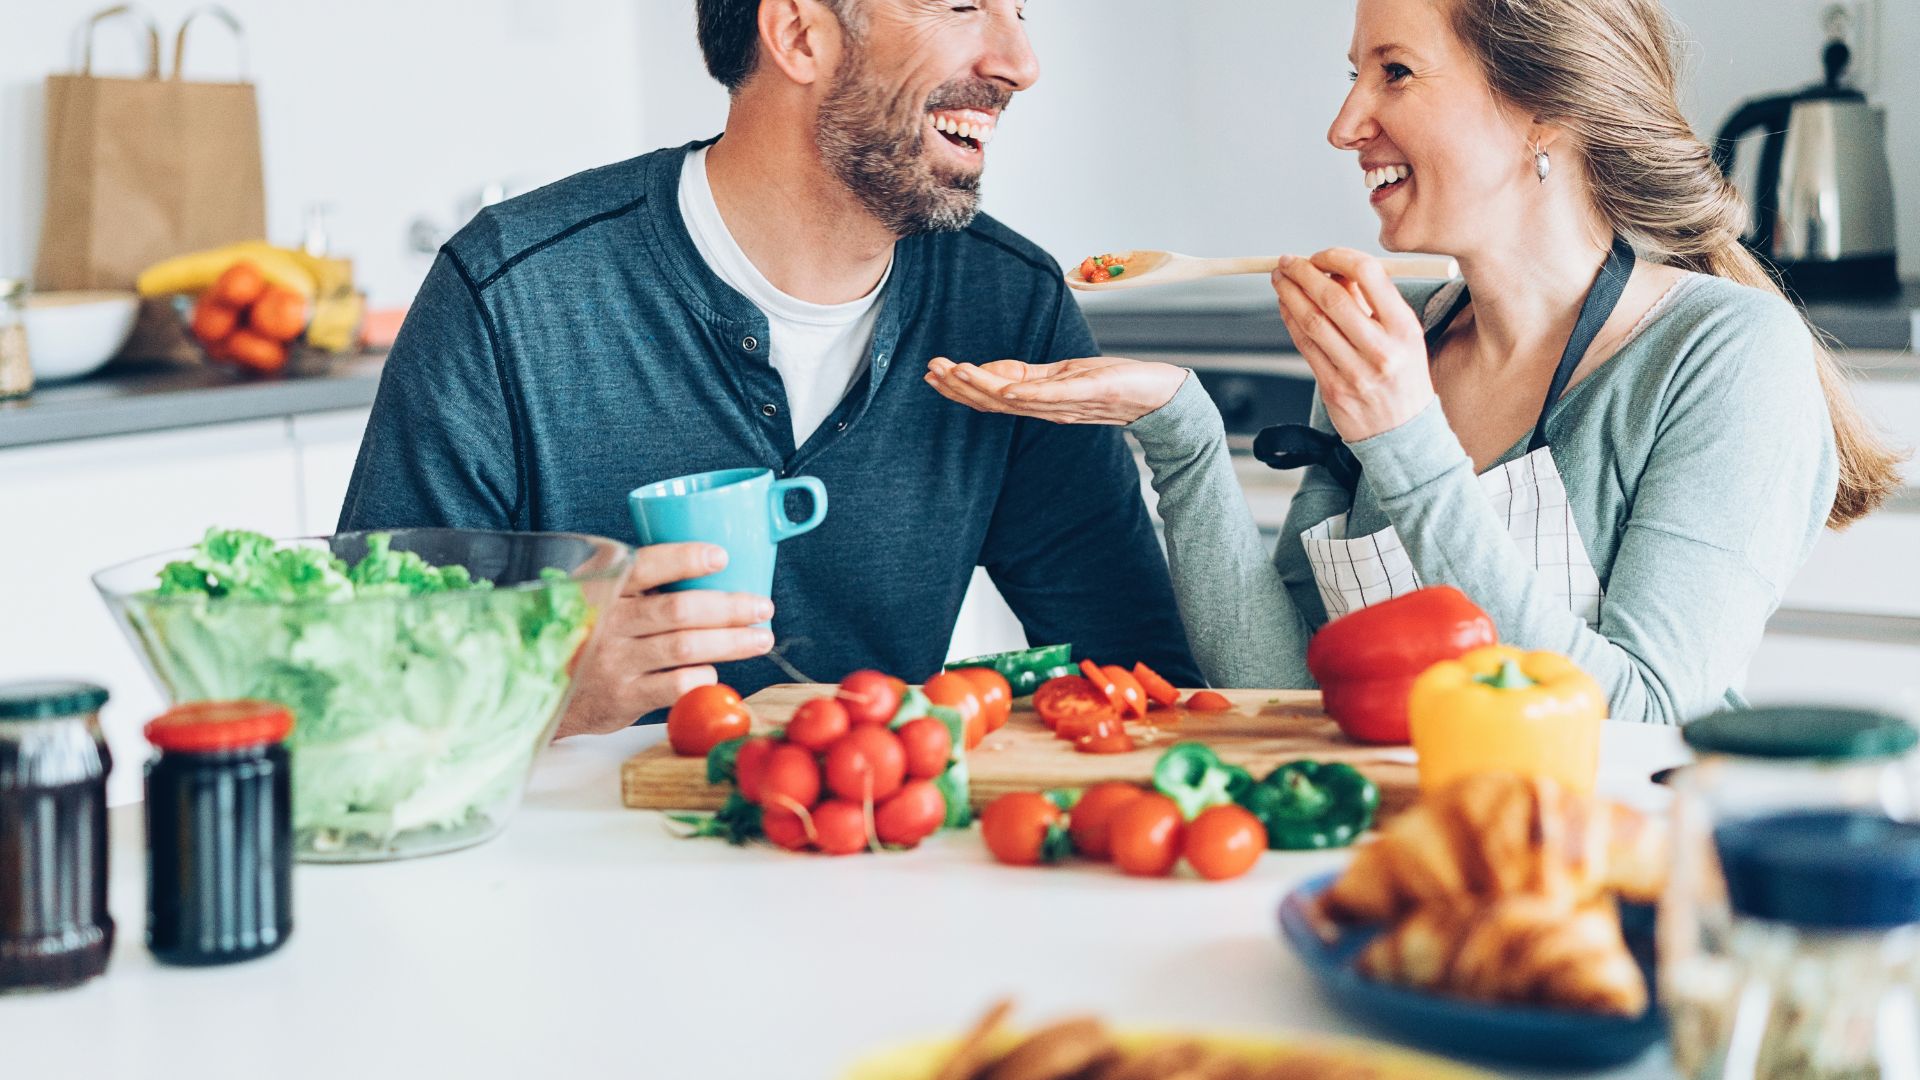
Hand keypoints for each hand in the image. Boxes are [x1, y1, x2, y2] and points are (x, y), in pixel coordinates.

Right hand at [553, 543, 774, 738]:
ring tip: (760, 638)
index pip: (646, 565)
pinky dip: (703, 676)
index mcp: (601, 586)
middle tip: (763, 606)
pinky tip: (715, 671)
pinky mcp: (624, 697)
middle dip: (729, 607)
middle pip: (679, 610)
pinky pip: (677, 685)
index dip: (686, 559)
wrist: (540, 685)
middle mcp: (606, 622)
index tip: (722, 556)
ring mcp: (614, 661)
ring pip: (686, 648)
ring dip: (731, 642)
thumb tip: (710, 566)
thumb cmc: (584, 632)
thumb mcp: (595, 594)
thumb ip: (636, 579)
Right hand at [923, 355, 1186, 425]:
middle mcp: (1048, 408)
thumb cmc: (1118, 384)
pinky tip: (1006, 389)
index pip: (993, 396)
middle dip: (960, 387)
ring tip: (955, 371)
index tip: (934, 372)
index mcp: (1041, 401)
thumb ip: (1035, 378)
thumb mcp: (1070, 376)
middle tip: (932, 371)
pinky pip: (1052, 398)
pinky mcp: (1086, 394)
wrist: (1160, 397)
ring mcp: (1065, 404)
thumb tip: (1000, 371)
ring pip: (1015, 400)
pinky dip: (1028, 394)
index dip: (962, 386)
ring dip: (983, 387)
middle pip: (995, 402)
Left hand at [1273, 248, 1432, 441]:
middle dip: (1303, 273)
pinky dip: (1290, 321)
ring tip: (1279, 279)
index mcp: (1404, 328)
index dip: (1337, 257)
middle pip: (1332, 298)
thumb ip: (1371, 302)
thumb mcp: (1403, 336)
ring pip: (1312, 322)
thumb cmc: (1403, 378)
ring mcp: (1355, 371)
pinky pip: (1305, 346)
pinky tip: (1285, 307)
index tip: (1320, 254)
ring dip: (1289, 294)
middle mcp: (1381, 349)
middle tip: (1287, 261)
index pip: (1369, 275)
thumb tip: (1335, 270)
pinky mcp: (1333, 389)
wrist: (1404, 435)